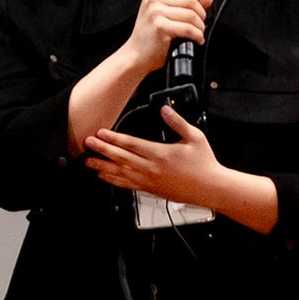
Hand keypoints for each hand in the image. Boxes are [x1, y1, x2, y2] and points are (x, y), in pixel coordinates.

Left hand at [86, 100, 228, 209]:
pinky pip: (128, 185)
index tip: (101, 133)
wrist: (210, 188)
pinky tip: (104, 177)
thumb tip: (164, 109)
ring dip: (103, 167)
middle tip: (88, 144)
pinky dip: (114, 180)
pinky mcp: (151, 190)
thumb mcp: (195, 137)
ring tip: (88, 162)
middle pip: (121, 158)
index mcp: (160, 154)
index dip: (113, 138)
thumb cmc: (204, 164)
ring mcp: (150, 181)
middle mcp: (152, 169)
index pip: (131, 144)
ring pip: (121, 173)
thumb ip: (177, 122)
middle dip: (102, 150)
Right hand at [123, 0, 209, 72]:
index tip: (200, 3)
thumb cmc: (149, 36)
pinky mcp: (160, 26)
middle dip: (201, 14)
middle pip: (190, 0)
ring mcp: (156, 12)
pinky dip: (197, 35)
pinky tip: (196, 39)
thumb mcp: (166, 13)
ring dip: (200, 26)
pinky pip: (188, 29)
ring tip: (198, 32)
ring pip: (191, 15)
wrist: (135, 55)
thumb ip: (186, 2)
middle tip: (200, 23)